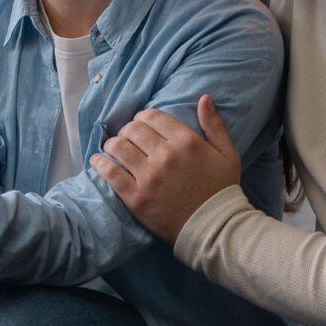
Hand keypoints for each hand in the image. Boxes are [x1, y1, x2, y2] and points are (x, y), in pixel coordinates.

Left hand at [89, 95, 240, 245]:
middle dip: (128, 130)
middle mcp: (166, 155)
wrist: (214, 228)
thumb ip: (214, 124)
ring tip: (114, 148)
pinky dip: (100, 163)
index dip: (144, 117)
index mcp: (187, 141)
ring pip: (118, 147)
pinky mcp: (136, 197)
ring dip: (113, 144)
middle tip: (129, 137)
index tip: (142, 124)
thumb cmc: (221, 189)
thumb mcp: (228, 153)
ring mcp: (149, 177)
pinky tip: (97, 160)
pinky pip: (110, 173)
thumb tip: (204, 98)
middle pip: (133, 129)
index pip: (153, 116)